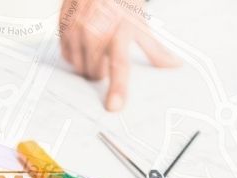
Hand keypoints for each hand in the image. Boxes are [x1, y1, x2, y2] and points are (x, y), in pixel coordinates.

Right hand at [59, 0, 180, 110]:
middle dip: (102, 71)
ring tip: (95, 47)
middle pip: (95, 73)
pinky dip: (75, 54)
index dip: (117, 88)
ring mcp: (76, 30)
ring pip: (79, 68)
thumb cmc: (122, 2)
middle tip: (107, 57)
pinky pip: (67, 56)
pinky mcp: (63, 29)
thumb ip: (154, 48)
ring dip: (88, 65)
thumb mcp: (140, 22)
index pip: (119, 65)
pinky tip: (83, 41)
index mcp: (119, 30)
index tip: (114, 107)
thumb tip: (174, 66)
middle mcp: (95, 30)